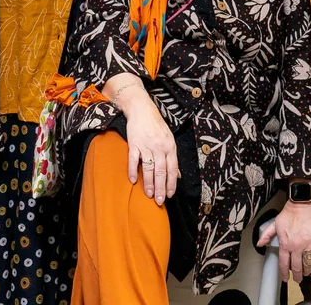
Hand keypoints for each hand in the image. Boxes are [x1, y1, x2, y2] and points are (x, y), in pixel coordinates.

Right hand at [123, 87, 177, 204]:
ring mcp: (147, 145)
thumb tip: (178, 176)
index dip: (171, 183)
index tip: (169, 195)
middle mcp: (160, 147)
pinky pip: (134, 160)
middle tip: (159, 201)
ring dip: (149, 183)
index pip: (172, 169)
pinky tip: (132, 181)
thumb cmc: (156, 125)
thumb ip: (172, 158)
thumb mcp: (169, 139)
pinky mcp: (134, 143)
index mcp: (170, 146)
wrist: (142, 109)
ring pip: (149, 168)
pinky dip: (133, 171)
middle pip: (161, 171)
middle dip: (160, 188)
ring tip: (148, 195)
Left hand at [258, 196, 310, 282]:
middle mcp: (297, 246)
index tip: (285, 278)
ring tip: (306, 273)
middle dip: (297, 275)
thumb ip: (267, 234)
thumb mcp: (275, 223)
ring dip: (307, 271)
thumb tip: (260, 244)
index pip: (284, 263)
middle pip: (297, 267)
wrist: (303, 202)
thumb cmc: (290, 211)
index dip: (284, 273)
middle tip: (298, 279)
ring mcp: (309, 244)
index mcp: (285, 243)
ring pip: (308, 264)